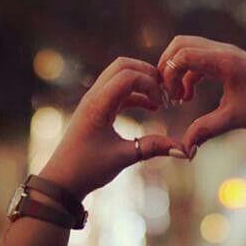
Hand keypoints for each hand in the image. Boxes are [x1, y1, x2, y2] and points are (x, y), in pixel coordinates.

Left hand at [40, 57, 186, 198]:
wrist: (62, 180)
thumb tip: (184, 150)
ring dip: (141, 82)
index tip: (163, 105)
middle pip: (123, 66)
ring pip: (120, 75)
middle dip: (147, 74)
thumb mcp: (123, 158)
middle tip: (165, 92)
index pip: (128, 76)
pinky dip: (135, 93)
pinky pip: (118, 90)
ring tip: (160, 100)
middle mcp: (94, 97)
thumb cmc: (87, 169)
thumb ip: (153, 148)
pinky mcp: (96, 108)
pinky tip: (151, 106)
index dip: (150, 84)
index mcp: (97, 104)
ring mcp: (94, 101)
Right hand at [158, 35, 245, 156]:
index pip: (183, 54)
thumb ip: (205, 130)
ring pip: (189, 51)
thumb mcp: (234, 119)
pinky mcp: (229, 62)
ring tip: (178, 98)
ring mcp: (226, 54)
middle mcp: (224, 51)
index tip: (169, 98)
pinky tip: (188, 96)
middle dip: (168, 67)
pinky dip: (188, 75)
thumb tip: (184, 150)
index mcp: (224, 60)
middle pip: (181, 45)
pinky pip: (199, 60)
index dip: (168, 74)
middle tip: (166, 92)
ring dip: (178, 72)